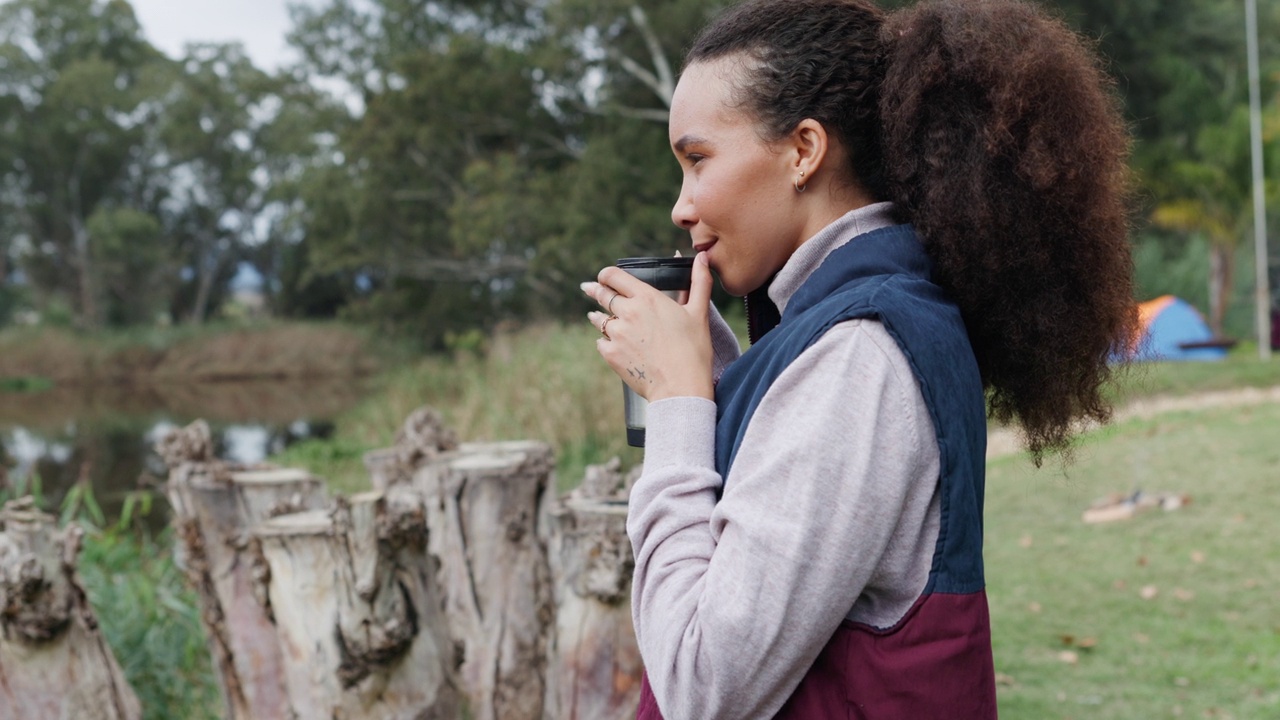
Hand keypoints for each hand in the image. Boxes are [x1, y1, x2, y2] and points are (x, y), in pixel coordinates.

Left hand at [581, 252, 714, 401]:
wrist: (680, 389)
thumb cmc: (694, 351)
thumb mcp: (699, 313)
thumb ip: (699, 282)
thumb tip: (703, 257)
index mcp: (646, 297)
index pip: (614, 276)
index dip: (606, 274)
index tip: (605, 276)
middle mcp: (627, 312)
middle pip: (602, 295)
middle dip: (596, 291)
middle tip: (589, 288)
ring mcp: (616, 334)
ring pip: (599, 320)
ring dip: (598, 317)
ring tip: (595, 316)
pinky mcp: (610, 354)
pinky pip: (601, 342)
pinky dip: (606, 342)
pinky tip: (612, 344)